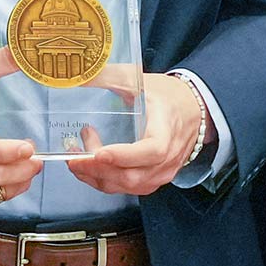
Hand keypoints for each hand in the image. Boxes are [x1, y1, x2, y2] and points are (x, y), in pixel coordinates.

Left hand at [66, 73, 208, 198]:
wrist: (191, 108)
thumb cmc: (166, 95)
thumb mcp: (138, 80)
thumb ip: (106, 77)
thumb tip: (73, 76)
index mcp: (167, 130)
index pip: (151, 151)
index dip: (123, 156)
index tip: (98, 153)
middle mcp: (168, 158)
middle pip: (132, 176)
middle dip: (97, 169)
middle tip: (73, 155)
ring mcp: (162, 172)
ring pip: (127, 186)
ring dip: (97, 176)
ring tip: (76, 158)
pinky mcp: (154, 179)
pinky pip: (128, 189)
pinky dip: (105, 181)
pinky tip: (91, 167)